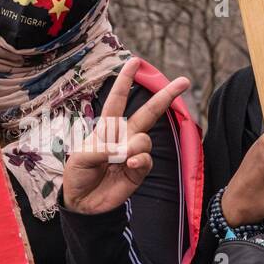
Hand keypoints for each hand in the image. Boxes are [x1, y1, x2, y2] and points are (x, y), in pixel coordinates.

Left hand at [61, 58, 189, 215]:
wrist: (82, 202)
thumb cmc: (78, 174)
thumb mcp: (81, 157)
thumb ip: (102, 148)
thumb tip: (126, 149)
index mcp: (107, 128)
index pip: (118, 100)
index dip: (125, 80)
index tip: (134, 61)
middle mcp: (124, 136)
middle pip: (149, 112)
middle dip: (166, 96)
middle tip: (185, 81)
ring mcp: (133, 153)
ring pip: (145, 140)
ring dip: (133, 148)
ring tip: (119, 160)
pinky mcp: (139, 170)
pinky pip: (146, 159)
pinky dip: (139, 160)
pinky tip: (130, 165)